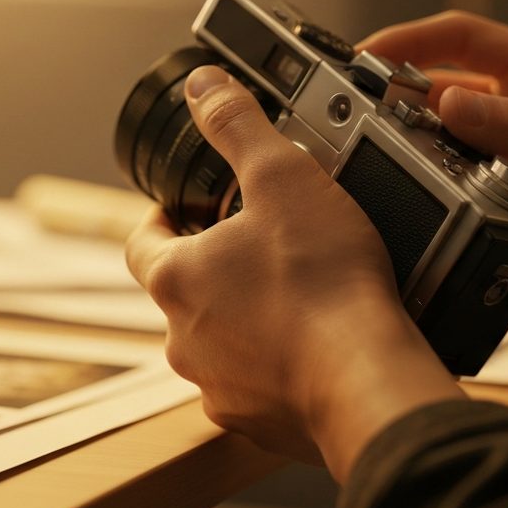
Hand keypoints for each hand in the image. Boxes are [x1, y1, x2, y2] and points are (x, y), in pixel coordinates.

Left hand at [126, 66, 463, 478]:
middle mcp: (184, 339)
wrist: (365, 379)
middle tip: (259, 246)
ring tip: (296, 296)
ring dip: (245, 320)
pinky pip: (258, 385)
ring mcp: (219, 387)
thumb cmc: (325, 283)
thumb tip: (204, 85)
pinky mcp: (258, 422)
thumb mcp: (284, 177)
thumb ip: (239, 126)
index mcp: (177, 279)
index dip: (160, 221)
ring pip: (220, 343)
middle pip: (184, 293)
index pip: (141, 243)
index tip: (180, 211)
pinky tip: (316, 346)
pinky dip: (277, 366)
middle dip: (215, 269)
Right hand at [359, 12, 507, 326]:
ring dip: (409, 146)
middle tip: (346, 114)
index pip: (462, 37)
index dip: (409, 39)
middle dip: (395, 96)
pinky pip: (455, 184)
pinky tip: (405, 202)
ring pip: (443, 138)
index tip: (362, 55)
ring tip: (365, 159)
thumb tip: (449, 105)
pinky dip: (428, 189)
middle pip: (442, 87)